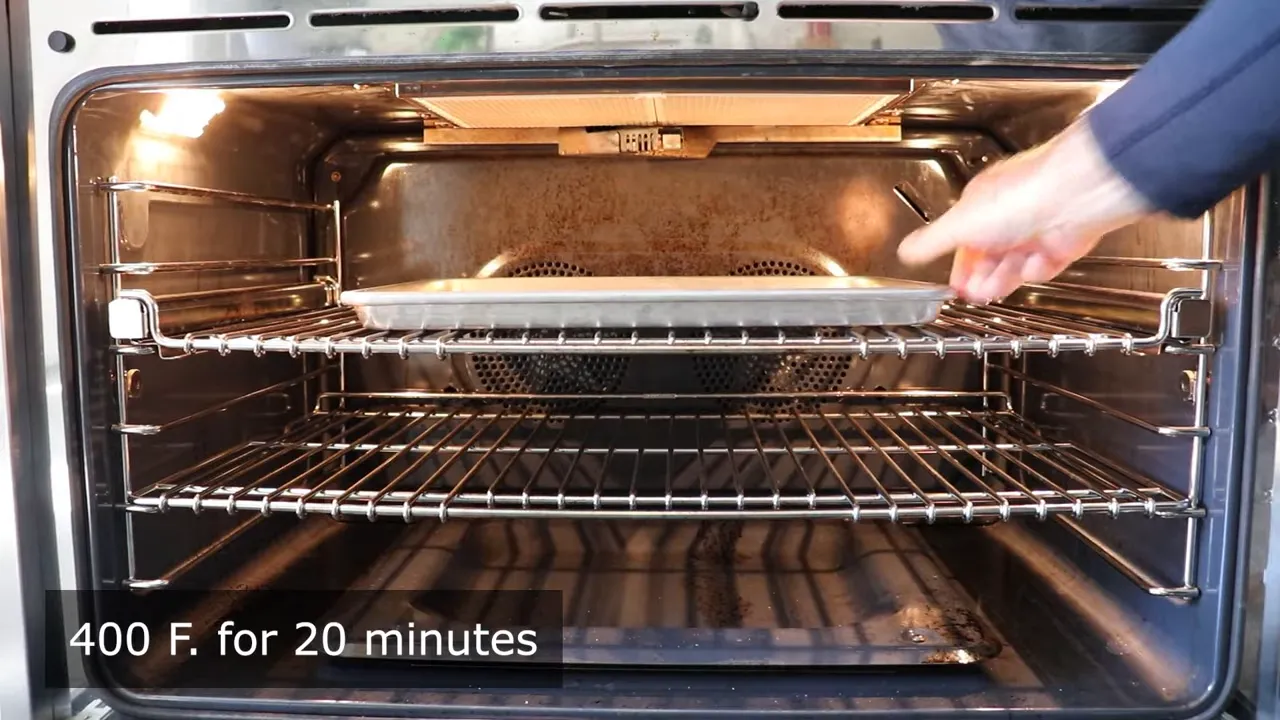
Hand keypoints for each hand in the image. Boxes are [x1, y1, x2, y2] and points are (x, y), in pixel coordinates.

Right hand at [896, 120, 1153, 302]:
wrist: (1075, 193)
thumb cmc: (1022, 194)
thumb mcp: (960, 223)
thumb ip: (931, 241)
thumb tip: (906, 250)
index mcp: (982, 205)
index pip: (964, 240)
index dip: (958, 265)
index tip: (954, 285)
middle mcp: (1010, 215)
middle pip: (991, 256)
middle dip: (981, 277)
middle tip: (973, 294)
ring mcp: (1038, 229)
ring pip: (1016, 265)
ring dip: (1004, 279)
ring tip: (994, 290)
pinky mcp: (1063, 243)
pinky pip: (1045, 266)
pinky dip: (1038, 270)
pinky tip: (1033, 265)